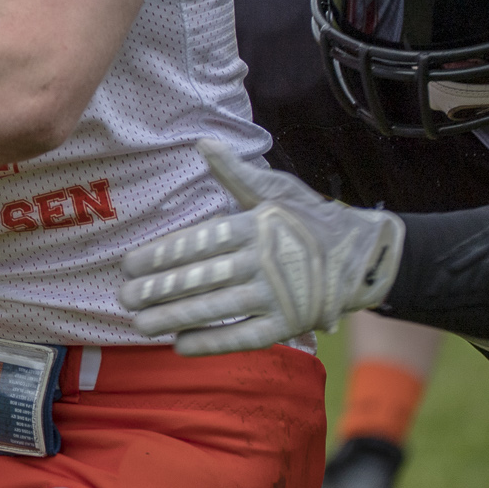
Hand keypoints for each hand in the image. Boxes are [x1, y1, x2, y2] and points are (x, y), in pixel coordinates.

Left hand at [117, 138, 404, 355]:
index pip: (197, 243)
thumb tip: (203, 142)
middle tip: (123, 297)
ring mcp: (277, 296)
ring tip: (139, 324)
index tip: (128, 265)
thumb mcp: (276, 189)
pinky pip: (244, 336)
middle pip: (200, 278)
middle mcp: (263, 262)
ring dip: (174, 317)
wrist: (365, 254)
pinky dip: (212, 342)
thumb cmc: (311, 217)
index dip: (160, 256)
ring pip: (216, 308)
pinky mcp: (288, 324)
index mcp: (255, 227)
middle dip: (157, 289)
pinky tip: (180, 345)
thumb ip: (235, 172)